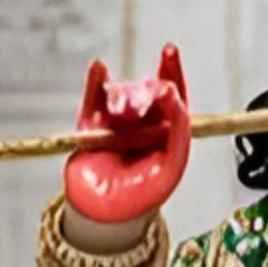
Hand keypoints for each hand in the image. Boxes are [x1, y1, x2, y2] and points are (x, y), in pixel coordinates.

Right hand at [62, 45, 190, 242]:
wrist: (107, 215)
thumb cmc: (143, 195)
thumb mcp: (172, 164)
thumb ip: (178, 130)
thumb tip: (173, 95)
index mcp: (167, 130)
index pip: (173, 95)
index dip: (172, 71)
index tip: (169, 51)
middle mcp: (142, 122)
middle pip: (146, 90)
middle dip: (147, 92)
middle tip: (145, 104)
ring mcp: (115, 122)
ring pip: (121, 93)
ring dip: (124, 96)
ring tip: (122, 114)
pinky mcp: (90, 126)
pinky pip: (92, 97)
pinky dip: (96, 82)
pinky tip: (99, 68)